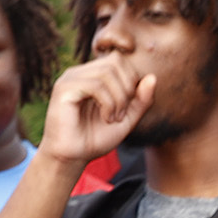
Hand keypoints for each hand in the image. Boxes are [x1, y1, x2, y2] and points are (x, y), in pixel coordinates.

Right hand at [40, 57, 155, 164]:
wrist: (72, 158)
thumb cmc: (95, 139)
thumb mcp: (126, 119)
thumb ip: (141, 100)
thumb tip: (153, 77)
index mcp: (92, 76)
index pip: (120, 60)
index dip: (132, 80)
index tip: (128, 107)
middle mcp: (80, 72)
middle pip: (115, 61)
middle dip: (127, 87)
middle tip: (122, 113)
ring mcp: (70, 79)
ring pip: (107, 72)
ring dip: (118, 98)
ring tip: (114, 119)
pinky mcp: (64, 89)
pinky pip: (95, 85)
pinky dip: (108, 103)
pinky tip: (106, 119)